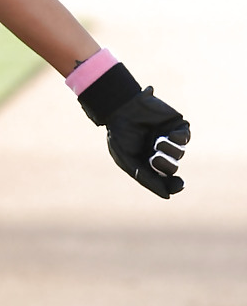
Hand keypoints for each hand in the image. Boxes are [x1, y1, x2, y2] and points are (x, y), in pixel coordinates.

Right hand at [77, 65, 188, 197]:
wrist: (120, 109)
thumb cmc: (120, 136)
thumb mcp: (129, 162)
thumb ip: (146, 179)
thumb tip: (168, 196)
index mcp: (147, 163)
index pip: (165, 179)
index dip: (173, 185)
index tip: (178, 186)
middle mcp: (160, 152)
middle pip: (173, 168)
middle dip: (166, 166)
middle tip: (154, 158)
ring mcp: (168, 138)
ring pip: (180, 153)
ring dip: (171, 151)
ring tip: (157, 143)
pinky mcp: (176, 124)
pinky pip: (185, 136)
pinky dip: (179, 138)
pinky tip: (169, 135)